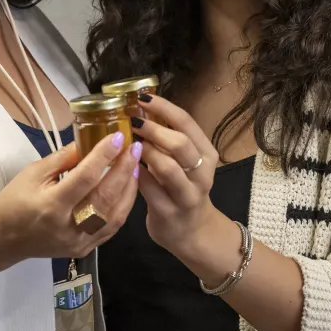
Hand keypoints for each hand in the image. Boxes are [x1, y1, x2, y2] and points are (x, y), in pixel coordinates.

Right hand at [0, 133, 140, 263]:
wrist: (3, 240)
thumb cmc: (13, 202)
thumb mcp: (33, 173)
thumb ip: (63, 158)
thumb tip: (89, 140)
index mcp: (52, 205)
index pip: (86, 177)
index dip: (104, 155)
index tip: (117, 136)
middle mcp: (69, 226)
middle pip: (106, 196)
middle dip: (124, 170)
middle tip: (135, 148)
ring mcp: (79, 241)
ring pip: (116, 216)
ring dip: (129, 189)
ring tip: (135, 166)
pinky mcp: (85, 249)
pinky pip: (111, 228)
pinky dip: (123, 207)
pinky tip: (127, 189)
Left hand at [133, 95, 231, 261]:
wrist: (192, 232)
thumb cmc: (182, 188)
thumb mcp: (184, 162)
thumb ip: (169, 139)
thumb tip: (140, 108)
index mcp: (206, 154)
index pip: (187, 123)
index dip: (163, 107)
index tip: (142, 98)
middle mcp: (202, 174)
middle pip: (180, 144)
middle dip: (153, 129)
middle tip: (132, 121)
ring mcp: (187, 195)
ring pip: (167, 168)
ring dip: (145, 152)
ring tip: (129, 143)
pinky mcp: (169, 213)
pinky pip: (149, 190)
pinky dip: (135, 174)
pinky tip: (124, 166)